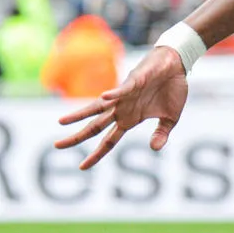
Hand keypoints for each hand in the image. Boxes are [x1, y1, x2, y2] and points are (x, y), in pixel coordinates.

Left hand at [54, 47, 189, 169]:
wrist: (176, 66)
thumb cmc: (171, 90)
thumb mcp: (171, 119)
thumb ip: (161, 133)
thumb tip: (154, 148)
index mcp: (130, 119)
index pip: (108, 141)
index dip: (96, 154)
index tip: (82, 167)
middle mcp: (121, 109)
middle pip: (95, 127)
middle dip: (77, 137)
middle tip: (57, 146)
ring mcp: (124, 96)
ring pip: (97, 107)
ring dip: (80, 114)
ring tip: (61, 121)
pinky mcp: (133, 82)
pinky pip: (122, 89)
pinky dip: (114, 94)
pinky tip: (105, 97)